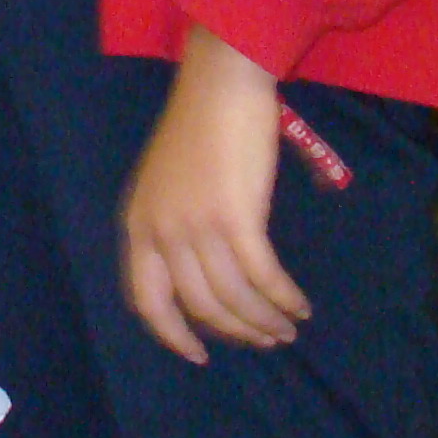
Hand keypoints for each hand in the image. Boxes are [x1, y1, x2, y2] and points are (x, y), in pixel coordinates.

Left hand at [120, 28, 312, 363]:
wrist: (221, 83)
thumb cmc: (199, 126)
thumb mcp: (165, 183)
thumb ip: (171, 228)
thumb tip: (199, 278)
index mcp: (138, 225)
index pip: (147, 301)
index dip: (172, 335)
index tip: (199, 354)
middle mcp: (161, 232)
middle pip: (199, 307)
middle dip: (235, 332)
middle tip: (265, 340)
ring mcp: (197, 226)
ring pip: (233, 298)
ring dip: (264, 321)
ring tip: (287, 328)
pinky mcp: (236, 218)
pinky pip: (263, 276)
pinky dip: (283, 298)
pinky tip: (300, 305)